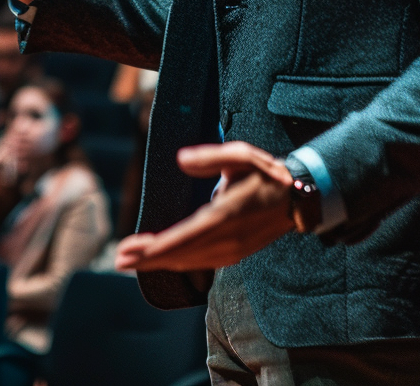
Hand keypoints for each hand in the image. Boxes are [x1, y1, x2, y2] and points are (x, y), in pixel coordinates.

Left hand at [114, 142, 295, 273]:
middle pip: (181, 255)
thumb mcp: (241, 156)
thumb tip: (180, 160)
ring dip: (160, 261)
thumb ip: (210, 157)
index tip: (129, 253)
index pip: (182, 239)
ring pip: (189, 261)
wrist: (299, 199)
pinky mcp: (236, 253)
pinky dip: (178, 261)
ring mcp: (233, 250)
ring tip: (133, 259)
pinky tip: (164, 257)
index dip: (154, 250)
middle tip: (119, 259)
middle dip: (148, 259)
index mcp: (225, 216)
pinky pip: (201, 261)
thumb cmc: (267, 174)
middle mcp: (227, 240)